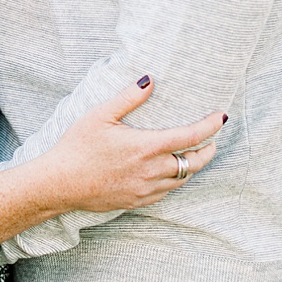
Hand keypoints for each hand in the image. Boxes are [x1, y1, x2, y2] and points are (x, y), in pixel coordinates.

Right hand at [38, 77, 222, 213]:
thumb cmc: (78, 147)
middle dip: (208, 150)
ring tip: (193, 154)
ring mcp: (146, 189)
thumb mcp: (101, 115)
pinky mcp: (137, 201)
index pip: (191, 136)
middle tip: (212, 139)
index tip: (221, 117)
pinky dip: (174, 181)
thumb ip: (129, 98)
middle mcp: (152, 170)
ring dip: (192, 167)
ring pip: (182, 180)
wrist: (60, 183)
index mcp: (146, 146)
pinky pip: (166, 193)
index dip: (210, 126)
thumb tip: (150, 80)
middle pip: (194, 163)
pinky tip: (168, 172)